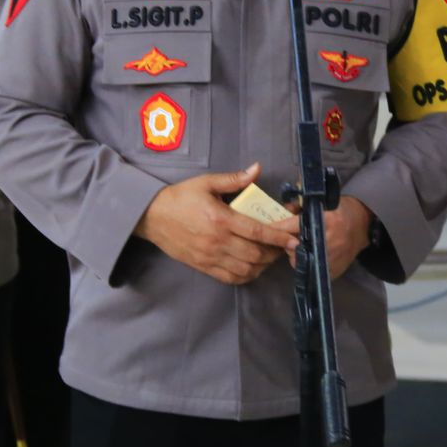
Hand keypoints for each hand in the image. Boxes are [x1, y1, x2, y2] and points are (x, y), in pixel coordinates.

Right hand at [135, 163, 298, 284]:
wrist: (151, 217)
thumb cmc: (180, 198)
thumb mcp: (206, 182)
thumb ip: (234, 179)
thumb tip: (257, 169)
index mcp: (220, 219)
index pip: (256, 231)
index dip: (278, 236)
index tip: (295, 237)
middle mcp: (217, 242)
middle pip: (256, 254)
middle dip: (275, 251)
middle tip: (284, 244)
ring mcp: (210, 257)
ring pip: (246, 269)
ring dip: (263, 265)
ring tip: (270, 254)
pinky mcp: (204, 267)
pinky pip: (231, 278)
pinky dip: (247, 275)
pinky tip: (253, 266)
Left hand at [277, 196, 372, 279]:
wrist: (363, 227)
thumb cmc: (341, 211)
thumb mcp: (323, 203)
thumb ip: (301, 208)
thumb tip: (281, 211)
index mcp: (326, 220)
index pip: (294, 225)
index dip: (278, 227)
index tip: (265, 229)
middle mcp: (328, 241)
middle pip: (294, 247)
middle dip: (288, 242)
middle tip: (290, 237)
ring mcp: (332, 258)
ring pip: (300, 261)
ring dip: (297, 253)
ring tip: (303, 245)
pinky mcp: (333, 271)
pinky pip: (311, 269)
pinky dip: (308, 262)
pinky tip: (312, 253)